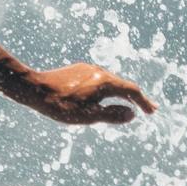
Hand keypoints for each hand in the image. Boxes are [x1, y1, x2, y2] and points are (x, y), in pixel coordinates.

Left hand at [29, 63, 157, 124]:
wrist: (34, 88)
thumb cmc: (61, 106)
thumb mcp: (88, 116)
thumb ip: (112, 115)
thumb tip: (132, 114)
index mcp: (105, 82)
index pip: (131, 91)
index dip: (144, 102)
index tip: (152, 112)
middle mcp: (99, 71)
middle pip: (122, 85)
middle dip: (136, 98)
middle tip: (148, 109)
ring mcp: (87, 69)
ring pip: (110, 82)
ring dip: (121, 94)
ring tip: (127, 105)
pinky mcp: (77, 70)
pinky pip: (98, 80)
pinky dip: (107, 90)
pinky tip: (102, 97)